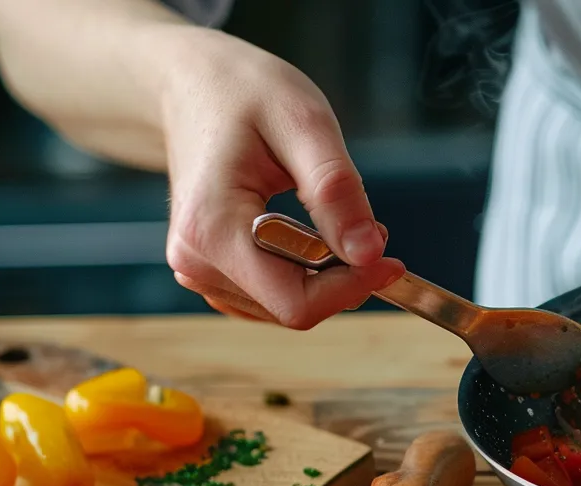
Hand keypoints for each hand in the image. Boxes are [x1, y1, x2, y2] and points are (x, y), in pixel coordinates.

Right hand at [155, 28, 403, 327]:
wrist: (191, 84)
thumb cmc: (243, 93)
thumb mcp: (304, 124)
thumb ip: (336, 191)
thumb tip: (368, 254)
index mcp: (212, 229)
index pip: (294, 303)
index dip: (352, 287)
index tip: (389, 258)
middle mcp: (195, 259)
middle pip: (292, 306)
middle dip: (343, 276)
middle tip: (369, 225)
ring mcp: (197, 267)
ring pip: (284, 304)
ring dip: (325, 276)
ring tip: (335, 219)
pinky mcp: (207, 267)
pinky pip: (270, 294)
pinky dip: (303, 274)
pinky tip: (310, 235)